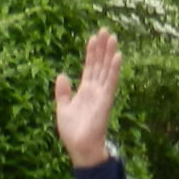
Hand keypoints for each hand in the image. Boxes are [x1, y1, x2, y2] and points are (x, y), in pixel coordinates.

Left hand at [56, 29, 120, 167]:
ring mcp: (102, 94)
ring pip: (107, 69)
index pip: (89, 68)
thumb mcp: (62, 109)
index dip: (91, 53)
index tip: (93, 38)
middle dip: (101, 48)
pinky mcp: (106, 101)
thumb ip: (62, 92)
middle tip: (105, 30)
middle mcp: (95, 90)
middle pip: (99, 64)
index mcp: (85, 91)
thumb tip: (62, 75)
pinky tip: (117, 56)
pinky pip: (111, 82)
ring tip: (112, 37)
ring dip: (109, 54)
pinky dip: (114, 69)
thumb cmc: (72, 132)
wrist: (80, 147)